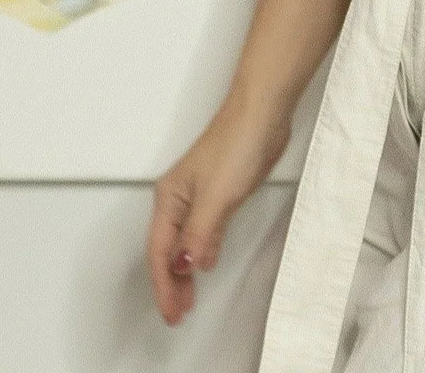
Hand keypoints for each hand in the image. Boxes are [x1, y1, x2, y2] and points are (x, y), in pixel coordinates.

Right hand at [148, 95, 294, 325]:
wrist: (263, 111)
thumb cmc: (237, 140)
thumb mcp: (216, 196)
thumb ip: (201, 233)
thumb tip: (189, 264)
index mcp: (170, 198)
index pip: (161, 252)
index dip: (164, 286)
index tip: (172, 310)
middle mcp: (180, 198)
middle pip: (168, 250)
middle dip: (171, 284)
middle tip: (178, 312)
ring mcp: (200, 194)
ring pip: (185, 242)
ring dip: (185, 272)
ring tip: (187, 298)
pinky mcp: (222, 191)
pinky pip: (204, 232)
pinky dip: (201, 253)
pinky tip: (206, 263)